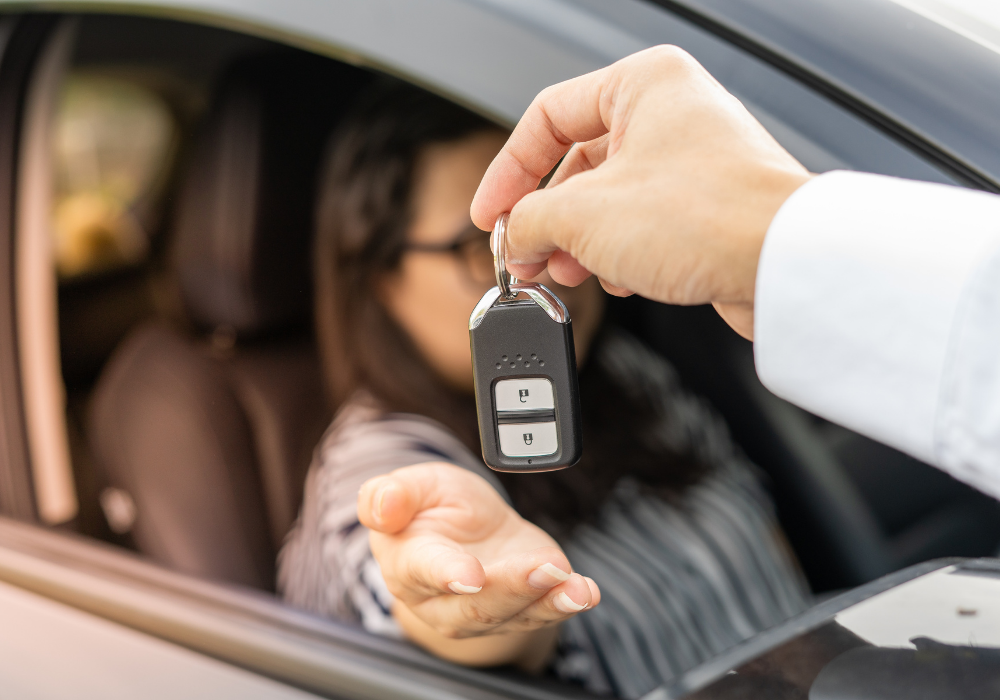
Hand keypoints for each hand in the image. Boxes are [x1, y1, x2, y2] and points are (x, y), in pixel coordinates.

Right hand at [357, 462, 598, 666]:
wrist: (467, 529)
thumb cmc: (433, 506)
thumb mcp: (414, 485)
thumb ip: (391, 494)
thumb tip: (383, 504)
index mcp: (408, 563)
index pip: (425, 570)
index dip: (448, 573)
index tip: (471, 576)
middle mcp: (442, 599)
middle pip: (475, 605)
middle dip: (512, 589)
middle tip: (544, 568)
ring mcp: (483, 610)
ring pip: (513, 614)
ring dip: (547, 599)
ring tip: (572, 584)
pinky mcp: (520, 608)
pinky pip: (543, 613)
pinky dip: (567, 603)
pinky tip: (585, 591)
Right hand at [471, 45, 810, 338]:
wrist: (784, 266)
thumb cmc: (708, 216)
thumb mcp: (584, 216)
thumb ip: (529, 220)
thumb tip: (512, 236)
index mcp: (643, 83)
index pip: (547, 118)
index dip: (507, 171)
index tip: (491, 214)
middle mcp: (672, 113)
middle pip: (578, 163)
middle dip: (546, 218)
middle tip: (524, 255)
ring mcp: (694, 160)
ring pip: (610, 198)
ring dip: (578, 242)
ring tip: (563, 272)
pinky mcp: (708, 206)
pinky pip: (643, 223)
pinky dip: (619, 252)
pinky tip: (617, 278)